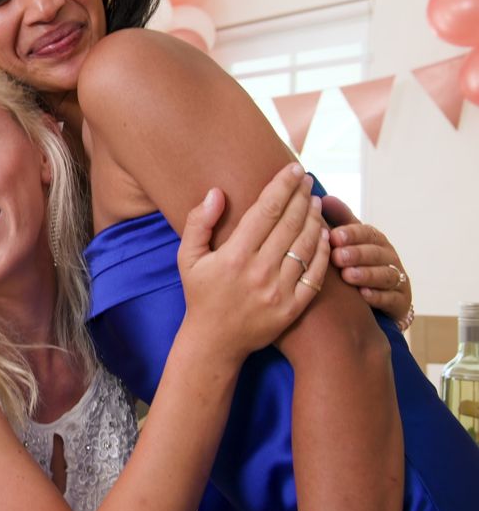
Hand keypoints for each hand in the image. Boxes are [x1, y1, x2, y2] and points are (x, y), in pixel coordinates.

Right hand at [178, 164, 329, 359]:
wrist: (214, 341)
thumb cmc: (200, 294)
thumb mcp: (187, 258)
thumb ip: (198, 222)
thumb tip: (217, 192)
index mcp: (234, 256)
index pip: (265, 211)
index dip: (282, 186)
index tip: (293, 169)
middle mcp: (259, 272)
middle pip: (290, 223)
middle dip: (301, 195)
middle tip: (307, 179)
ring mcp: (279, 290)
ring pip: (306, 245)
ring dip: (314, 218)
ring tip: (314, 201)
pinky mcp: (293, 307)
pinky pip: (315, 273)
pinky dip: (321, 250)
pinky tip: (322, 233)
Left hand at [322, 196, 412, 321]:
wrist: (382, 297)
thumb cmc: (360, 262)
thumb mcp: (350, 240)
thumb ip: (340, 220)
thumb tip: (324, 197)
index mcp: (375, 240)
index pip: (367, 233)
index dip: (352, 234)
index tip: (334, 236)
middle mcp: (389, 257)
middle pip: (376, 253)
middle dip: (357, 253)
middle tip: (337, 256)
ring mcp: (397, 279)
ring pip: (385, 275)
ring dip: (366, 274)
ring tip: (348, 275)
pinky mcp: (399, 301)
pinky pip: (390, 299)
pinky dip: (378, 296)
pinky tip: (364, 296)